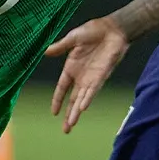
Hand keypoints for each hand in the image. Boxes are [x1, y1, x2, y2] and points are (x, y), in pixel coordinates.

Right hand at [43, 17, 129, 133]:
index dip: (57, 100)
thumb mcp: (73, 38)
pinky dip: (87, 99)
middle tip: (65, 130)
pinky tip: (82, 108)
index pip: (62, 88)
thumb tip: (45, 52)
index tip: (53, 112)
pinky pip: (93, 91)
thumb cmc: (94, 31)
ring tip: (71, 125)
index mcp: (71, 68)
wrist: (112, 29)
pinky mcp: (101, 76)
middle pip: (72, 100)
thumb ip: (60, 47)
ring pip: (82, 100)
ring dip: (76, 112)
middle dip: (68, 115)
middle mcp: (81, 77)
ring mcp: (91, 78)